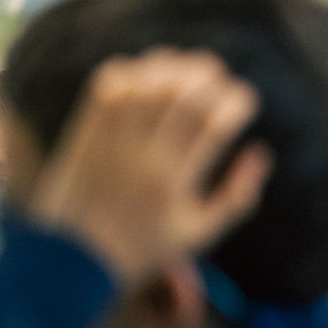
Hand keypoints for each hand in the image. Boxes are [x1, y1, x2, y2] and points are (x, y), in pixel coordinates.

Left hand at [27, 50, 273, 287]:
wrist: (68, 260)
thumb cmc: (139, 248)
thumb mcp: (197, 234)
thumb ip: (237, 196)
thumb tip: (260, 152)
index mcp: (175, 182)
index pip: (215, 125)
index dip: (237, 102)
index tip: (243, 102)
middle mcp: (142, 159)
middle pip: (183, 96)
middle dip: (208, 76)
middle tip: (216, 77)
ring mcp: (108, 144)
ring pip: (146, 84)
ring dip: (171, 67)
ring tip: (185, 70)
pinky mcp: (82, 134)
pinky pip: (107, 86)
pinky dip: (131, 71)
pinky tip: (145, 77)